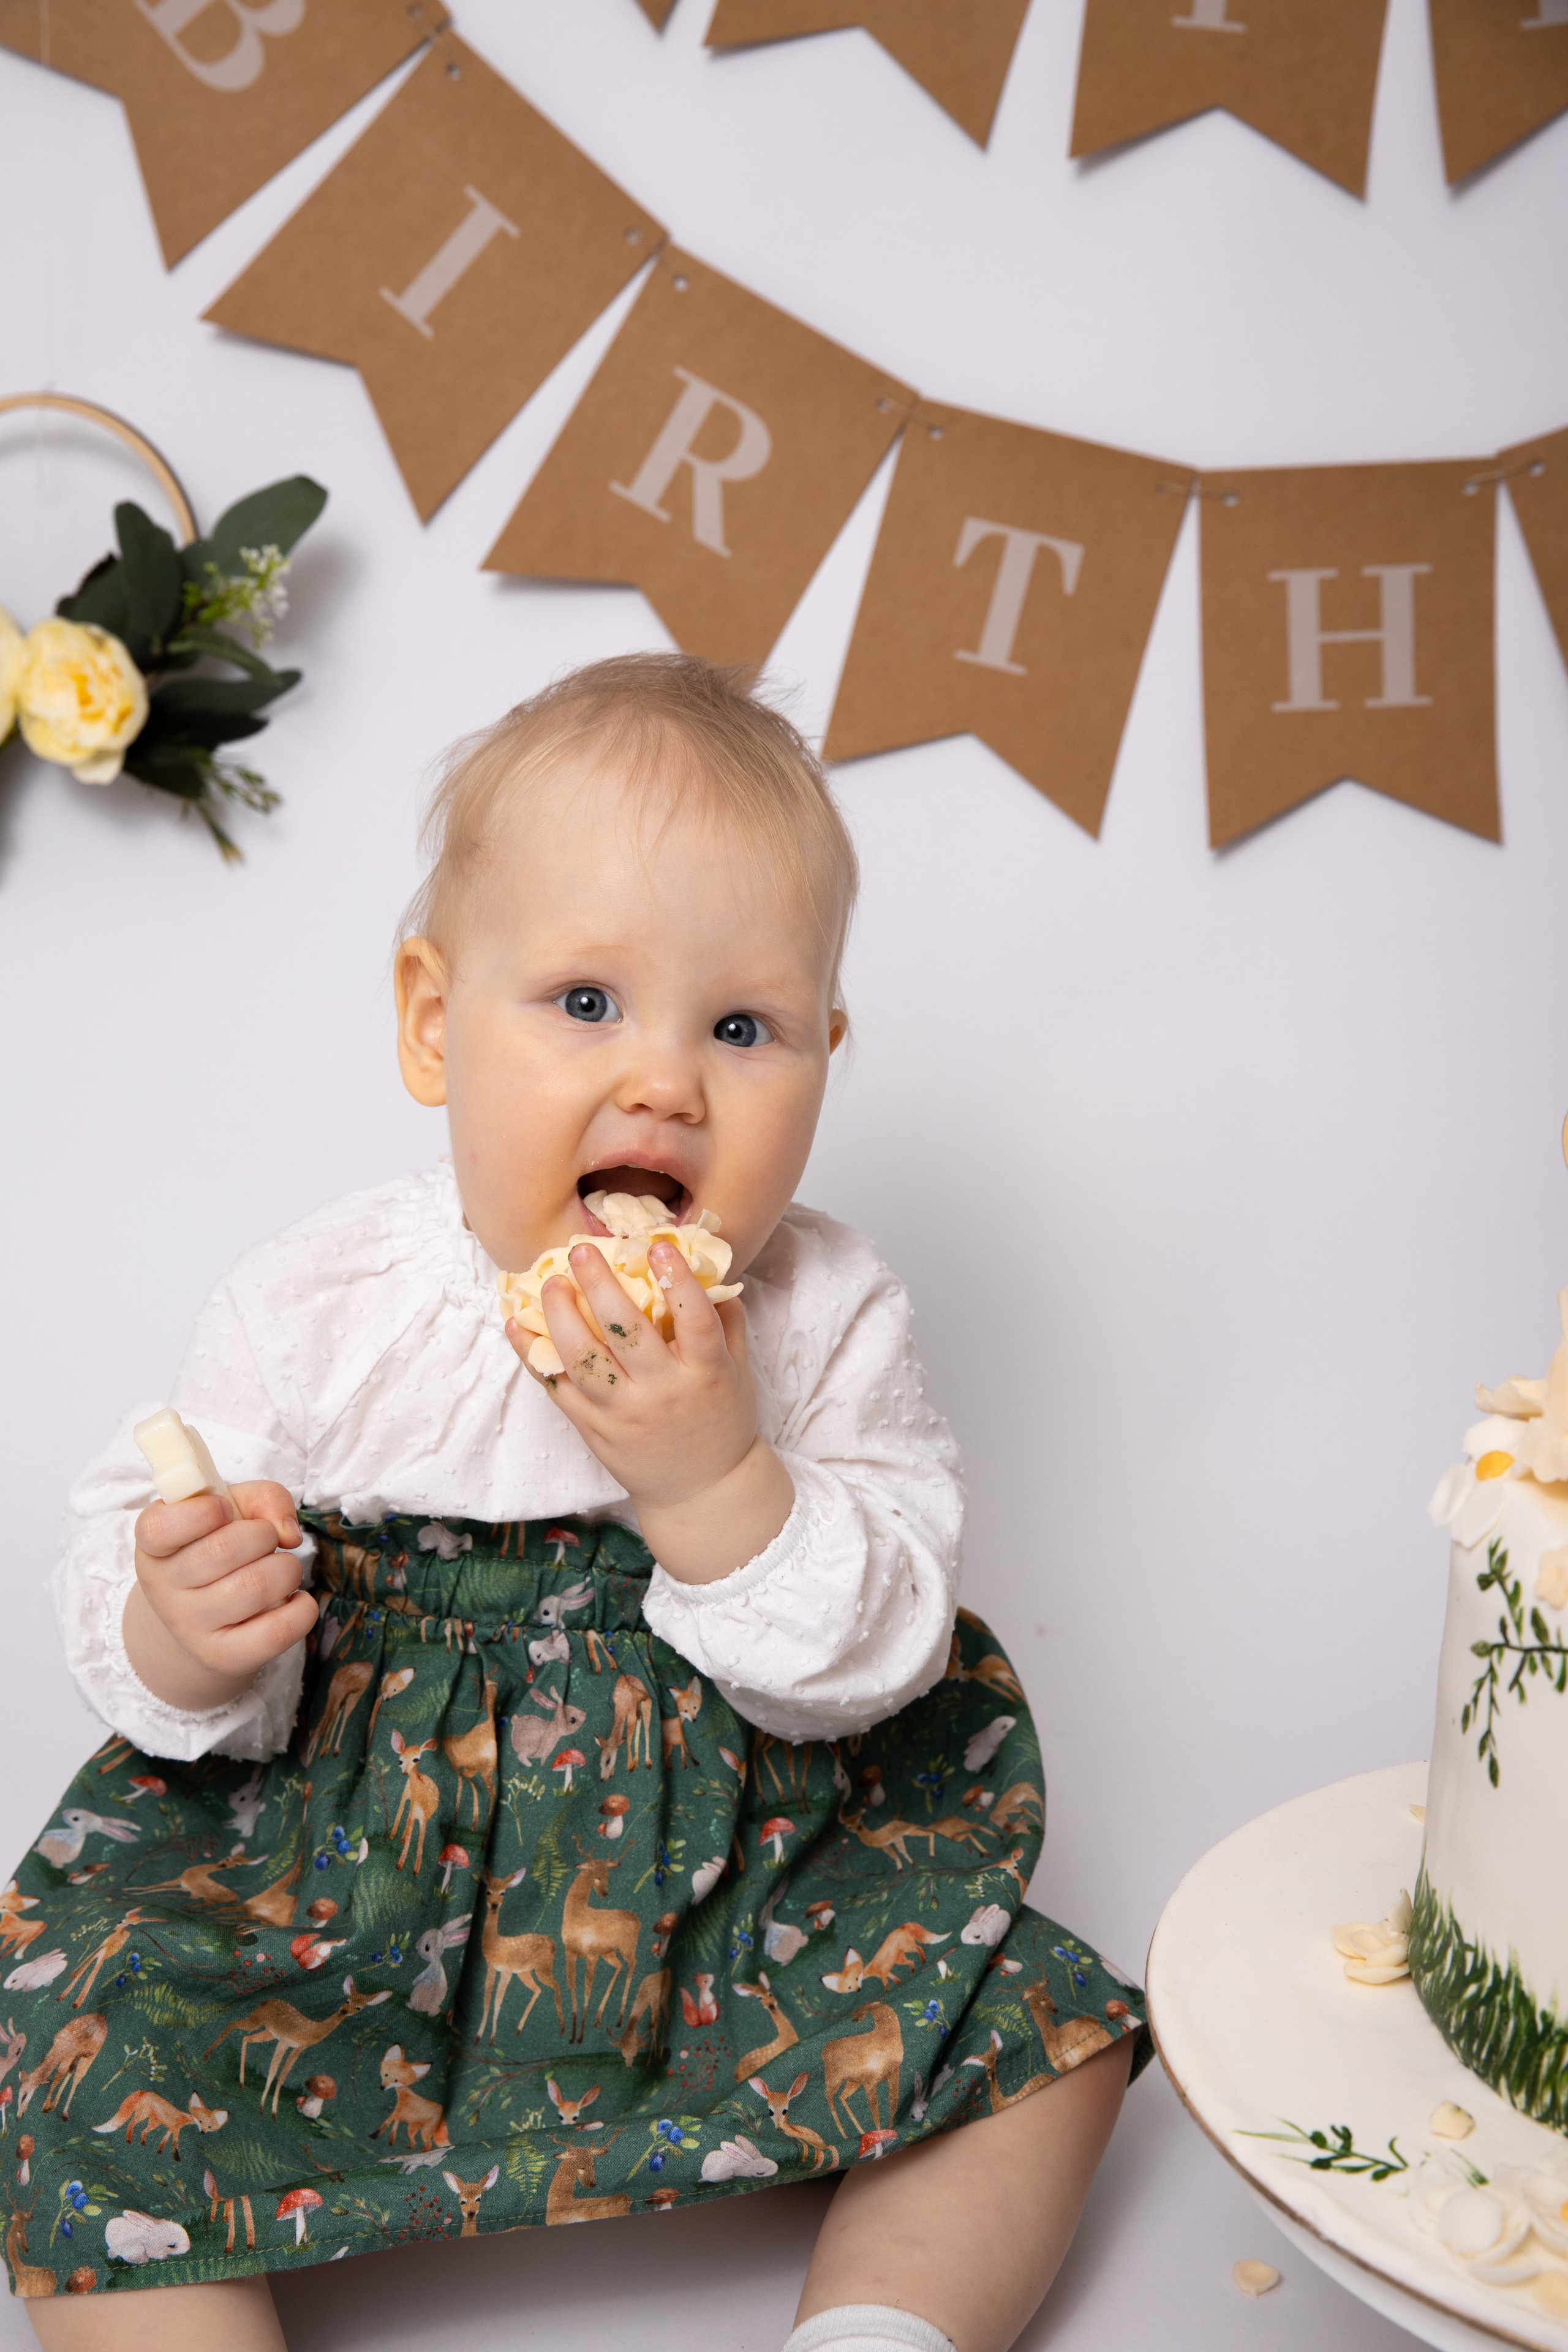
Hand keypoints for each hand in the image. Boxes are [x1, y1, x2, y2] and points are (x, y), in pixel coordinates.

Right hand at [124, 1483, 316, 1713]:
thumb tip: (288, 1533)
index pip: (160, 1527)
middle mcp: (163, 1590)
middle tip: (266, 1540)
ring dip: (287, 1569)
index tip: (225, 1508)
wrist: (201, 1624)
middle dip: (264, 1534)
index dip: (202, 1511)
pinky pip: (278, 1630)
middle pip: (225, 1548)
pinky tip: (293, 1600)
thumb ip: (262, 1497)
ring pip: (257, 1586)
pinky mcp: (222, 1657)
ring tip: (281, 1570)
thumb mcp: (230, 1509)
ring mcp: (189, 1628)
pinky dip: (302, 1609)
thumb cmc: (218, 1552)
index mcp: (154, 1547)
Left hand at [505, 1241, 793, 1584]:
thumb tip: (707, 1269)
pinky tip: (517, 1325)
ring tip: (551, 1283)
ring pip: (584, 1359)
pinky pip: (556, 1388)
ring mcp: (624, 1413)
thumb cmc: (723, 1422)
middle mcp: (662, 1392)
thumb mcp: (738, 1372)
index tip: (658, 1246)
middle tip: (581, 1249)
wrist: (703, 1490)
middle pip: (627, 1332)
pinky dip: (531, 1355)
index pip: (694, 1321)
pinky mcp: (593, 1429)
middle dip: (600, 1285)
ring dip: (561, 1316)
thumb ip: (727, 1323)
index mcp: (705, 1373)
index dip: (678, 1281)